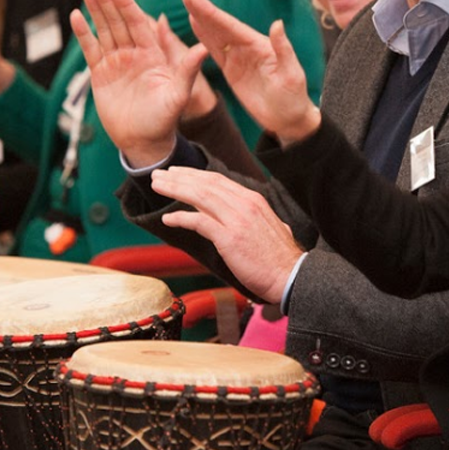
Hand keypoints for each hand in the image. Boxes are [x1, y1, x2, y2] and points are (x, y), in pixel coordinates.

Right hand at [71, 0, 204, 164]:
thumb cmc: (164, 120)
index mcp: (152, 54)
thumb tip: (204, 49)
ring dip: (95, 9)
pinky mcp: (101, 74)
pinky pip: (91, 49)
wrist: (144, 142)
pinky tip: (76, 15)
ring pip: (104, 30)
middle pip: (118, 21)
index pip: (138, 23)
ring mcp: (116, 62)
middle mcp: (134, 53)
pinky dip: (83, 33)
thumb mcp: (178, 95)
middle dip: (107, 0)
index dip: (126, 4)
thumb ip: (187, 71)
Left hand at [150, 166, 301, 303]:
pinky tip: (168, 218)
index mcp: (253, 200)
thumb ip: (252, 216)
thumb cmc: (280, 258)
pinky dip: (181, 217)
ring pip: (200, 197)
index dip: (194, 175)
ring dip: (175, 190)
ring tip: (157, 187)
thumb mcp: (268, 226)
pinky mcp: (230, 239)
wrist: (291, 276)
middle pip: (205, 184)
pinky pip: (200, 222)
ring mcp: (237, 220)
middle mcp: (244, 204)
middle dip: (179, 177)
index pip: (218, 181)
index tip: (177, 173)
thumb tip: (240, 215)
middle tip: (158, 175)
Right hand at [182, 0, 320, 142]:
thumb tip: (277, 23)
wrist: (288, 119)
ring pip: (215, 34)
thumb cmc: (294, 98)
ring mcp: (238, 57)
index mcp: (258, 44)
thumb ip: (283, 49)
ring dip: (200, 18)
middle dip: (201, 7)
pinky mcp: (232, 69)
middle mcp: (246, 46)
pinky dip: (203, 37)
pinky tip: (194, 24)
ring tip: (186, 1)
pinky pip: (215, 50)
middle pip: (219, 24)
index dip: (209, 10)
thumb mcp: (291, 74)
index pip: (229, 24)